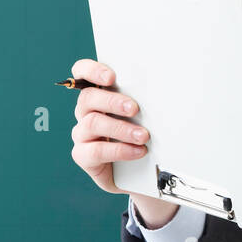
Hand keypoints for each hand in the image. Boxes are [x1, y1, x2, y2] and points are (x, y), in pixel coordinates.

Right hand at [69, 58, 152, 195]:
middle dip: (113, 102)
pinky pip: (96, 151)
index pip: (82, 74)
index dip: (91, 71)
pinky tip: (138, 151)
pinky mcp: (82, 156)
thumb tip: (160, 90)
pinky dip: (120, 150)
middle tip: (135, 109)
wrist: (135, 170)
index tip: (111, 77)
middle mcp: (85, 112)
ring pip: (92, 123)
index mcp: (97, 96)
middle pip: (88, 98)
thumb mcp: (141, 114)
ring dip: (121, 128)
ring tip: (143, 136)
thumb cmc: (138, 134)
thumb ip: (141, 100)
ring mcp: (82, 134)